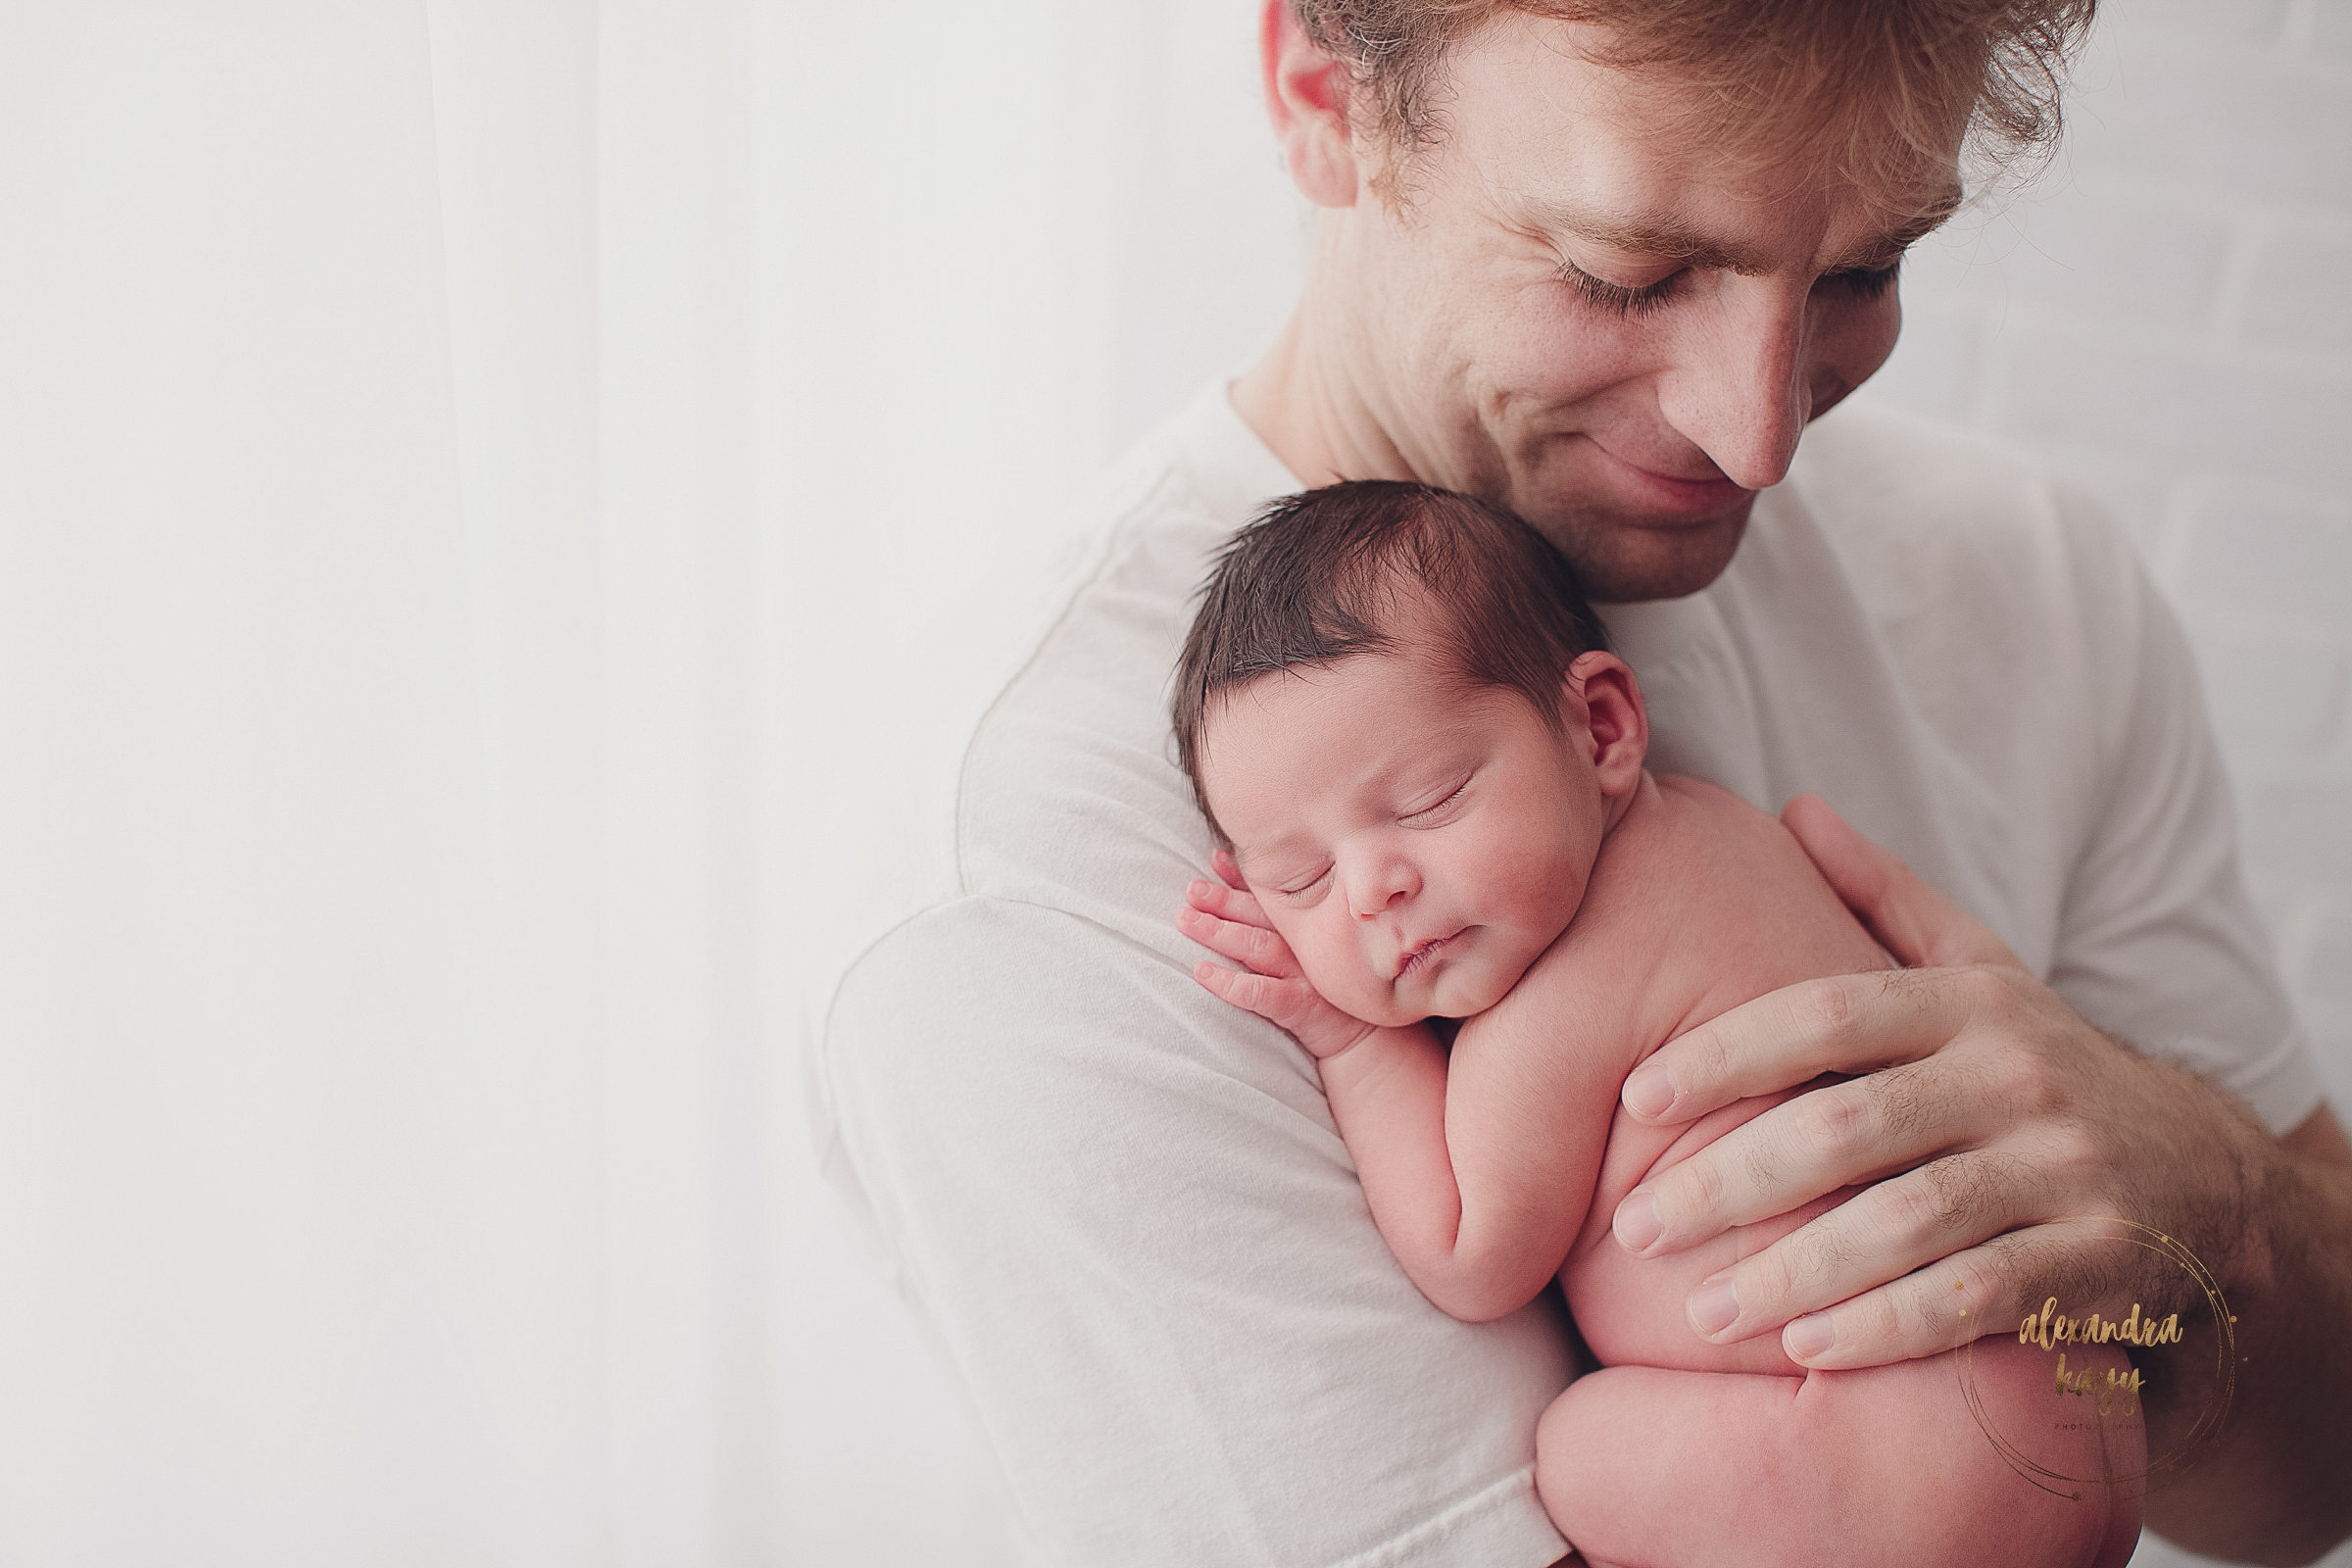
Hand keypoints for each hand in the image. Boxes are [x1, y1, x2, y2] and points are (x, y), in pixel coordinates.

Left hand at [1177, 850, 1375, 1060]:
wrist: (1367, 1043)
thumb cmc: (1330, 995)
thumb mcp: (1312, 954)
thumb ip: (1280, 926)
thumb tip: (1241, 892)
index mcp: (1308, 929)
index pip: (1271, 898)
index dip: (1240, 877)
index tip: (1214, 859)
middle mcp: (1306, 946)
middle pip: (1259, 917)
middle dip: (1222, 900)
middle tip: (1191, 890)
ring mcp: (1305, 975)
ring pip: (1256, 947)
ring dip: (1219, 931)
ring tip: (1187, 920)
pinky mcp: (1301, 1006)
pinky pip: (1260, 993)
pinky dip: (1230, 982)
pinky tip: (1202, 973)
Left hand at [1607, 795, 2274, 1370]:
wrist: (2210, 1180)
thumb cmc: (2044, 1069)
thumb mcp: (1984, 973)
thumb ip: (1886, 897)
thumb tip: (1795, 809)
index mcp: (1970, 1003)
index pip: (1826, 1015)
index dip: (1725, 1054)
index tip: (1635, 1095)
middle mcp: (2019, 1077)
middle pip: (1849, 1128)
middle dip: (1728, 1183)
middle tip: (1636, 1228)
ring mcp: (2065, 1171)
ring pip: (1906, 1223)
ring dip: (1792, 1275)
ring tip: (1701, 1315)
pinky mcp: (2101, 1261)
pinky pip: (1976, 1299)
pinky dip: (1887, 1327)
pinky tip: (1807, 1351)